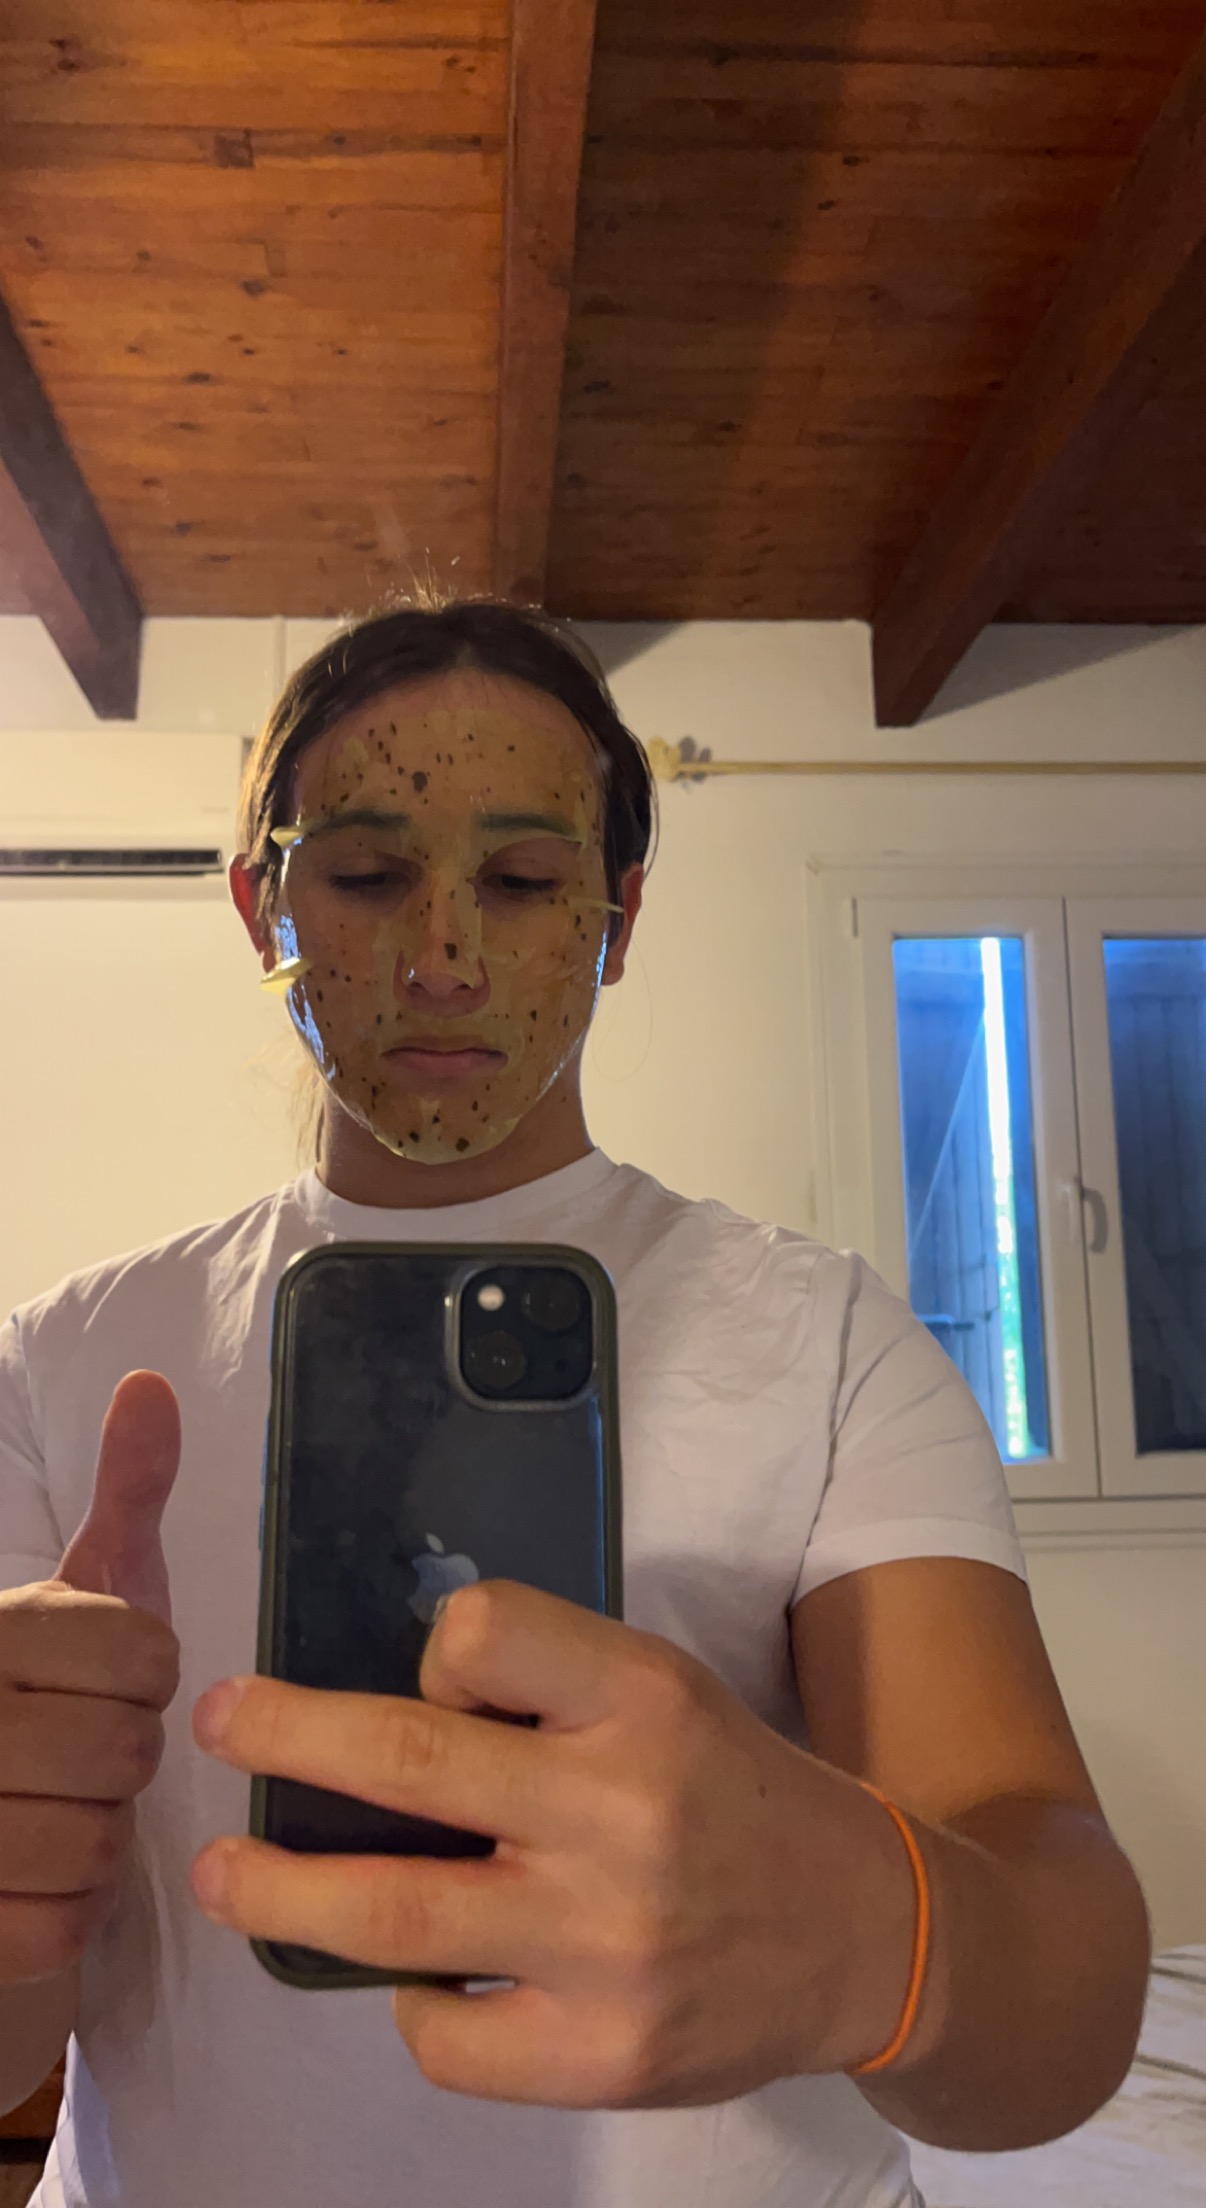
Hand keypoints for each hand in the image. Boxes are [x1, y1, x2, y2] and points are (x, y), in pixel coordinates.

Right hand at [0, 1372, 180, 1986]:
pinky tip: (30, 1875)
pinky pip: (61, 1926)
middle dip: (121, 1759)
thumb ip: (124, 1491)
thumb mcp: (77, 1587)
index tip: (101, 1680)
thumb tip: (151, 1384)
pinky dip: (63, 1911)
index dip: (148, 1677)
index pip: (149, 1658)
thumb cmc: (31, 1692)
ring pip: (97, 1845)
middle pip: (128, 1755)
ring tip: (49, 1808)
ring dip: (93, 1840)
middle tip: (74, 1751)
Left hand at [190, 1580, 913, 2106]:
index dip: (434, 1650)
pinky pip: (447, 2035)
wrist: (864, 1934)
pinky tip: (419, 1985)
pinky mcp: (599, 2055)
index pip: (484, 1629)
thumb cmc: (734, 1794)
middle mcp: (620, 1811)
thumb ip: (548, 1694)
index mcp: (641, 1701)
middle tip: (217, 1726)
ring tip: (221, 1876)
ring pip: (393, 1915)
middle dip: (286, 1737)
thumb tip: (377, 1713)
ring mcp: (605, 1944)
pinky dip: (410, 2007)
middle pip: (407, 1761)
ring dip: (280, 1892)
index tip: (425, 1678)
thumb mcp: (663, 1698)